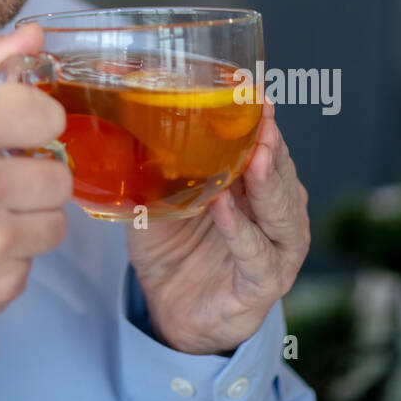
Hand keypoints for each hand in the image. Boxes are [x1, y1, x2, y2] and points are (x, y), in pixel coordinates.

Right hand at [0, 22, 71, 365]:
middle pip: (59, 172)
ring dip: (28, 217)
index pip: (47, 115)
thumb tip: (32, 36)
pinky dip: (10, 256)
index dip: (30, 124)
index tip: (12, 134)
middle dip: (32, 174)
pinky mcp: (0, 285)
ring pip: (56, 220)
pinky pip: (35, 261)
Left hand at [125, 88, 309, 353]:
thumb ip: (156, 161)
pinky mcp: (261, 286)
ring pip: (280, 213)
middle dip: (271, 144)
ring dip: (266, 182)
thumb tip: (120, 113)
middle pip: (279, 173)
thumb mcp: (162, 195)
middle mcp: (278, 214)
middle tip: (261, 117)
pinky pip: (255, 257)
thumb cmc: (174, 244)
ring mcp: (276, 252)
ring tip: (252, 157)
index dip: (262, 121)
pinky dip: (241, 233)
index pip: (267, 147)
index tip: (253, 93)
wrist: (170, 308)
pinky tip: (224, 208)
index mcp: (258, 186)